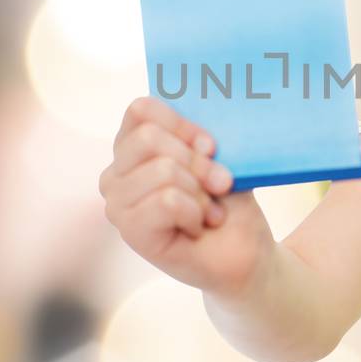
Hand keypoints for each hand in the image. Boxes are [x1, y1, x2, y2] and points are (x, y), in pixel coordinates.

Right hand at [98, 96, 274, 296]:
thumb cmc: (229, 202)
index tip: (212, 146)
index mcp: (133, 147)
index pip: (141, 110)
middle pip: (149, 138)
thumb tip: (203, 121)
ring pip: (162, 170)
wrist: (244, 250)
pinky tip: (199, 225)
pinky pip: (167, 200)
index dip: (182, 123)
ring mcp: (118, 204)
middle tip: (220, 183)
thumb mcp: (220, 158)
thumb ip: (202, 136)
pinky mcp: (130, 232)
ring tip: (210, 210)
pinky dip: (195, 212)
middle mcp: (116, 173)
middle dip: (197, 161)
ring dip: (200, 191)